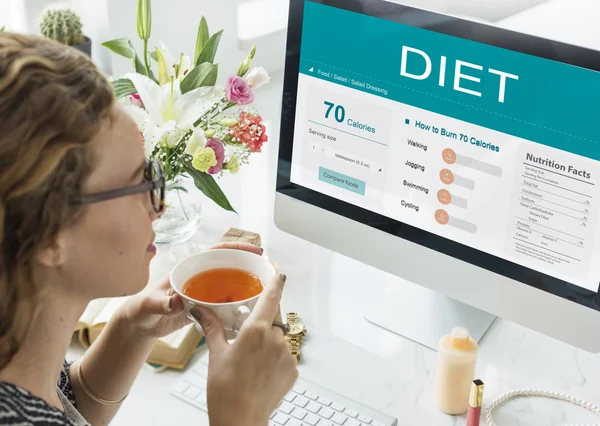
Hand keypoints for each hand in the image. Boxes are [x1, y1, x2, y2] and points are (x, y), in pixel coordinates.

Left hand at [119, 242, 263, 338]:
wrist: (140, 325)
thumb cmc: (141, 310)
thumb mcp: (150, 305)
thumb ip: (162, 303)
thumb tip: (177, 300)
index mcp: (189, 268)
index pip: (216, 252)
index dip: (236, 248)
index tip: (255, 250)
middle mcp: (200, 277)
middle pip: (229, 266)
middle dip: (249, 265)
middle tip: (269, 270)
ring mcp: (204, 292)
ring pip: (231, 284)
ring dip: (247, 285)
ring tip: (267, 289)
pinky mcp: (206, 307)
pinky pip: (227, 303)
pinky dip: (239, 305)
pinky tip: (251, 310)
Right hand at [192, 273, 297, 425]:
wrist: (240, 420)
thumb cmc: (225, 390)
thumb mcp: (216, 354)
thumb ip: (212, 327)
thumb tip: (201, 310)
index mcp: (256, 330)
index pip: (271, 297)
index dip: (276, 283)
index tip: (279, 273)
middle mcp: (275, 340)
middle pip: (275, 316)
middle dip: (265, 316)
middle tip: (251, 327)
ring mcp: (286, 355)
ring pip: (280, 336)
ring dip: (269, 339)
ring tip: (252, 356)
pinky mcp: (293, 370)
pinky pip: (285, 354)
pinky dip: (275, 356)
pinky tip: (260, 369)